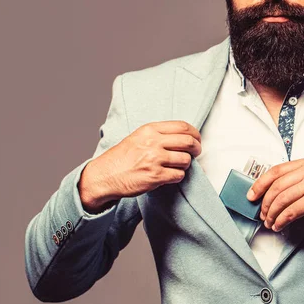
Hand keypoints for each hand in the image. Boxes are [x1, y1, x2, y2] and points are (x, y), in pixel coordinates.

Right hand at [78, 120, 201, 211]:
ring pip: (186, 160)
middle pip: (188, 142)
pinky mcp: (156, 176)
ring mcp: (155, 159)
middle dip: (196, 148)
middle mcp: (153, 142)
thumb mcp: (138, 137)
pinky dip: (178, 176)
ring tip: (178, 166)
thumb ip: (159, 134)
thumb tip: (183, 137)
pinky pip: (179, 175)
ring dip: (186, 164)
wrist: (105, 175)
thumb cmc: (122, 158)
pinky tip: (170, 175)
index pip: (183, 126)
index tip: (197, 139)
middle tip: (195, 153)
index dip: (195, 134)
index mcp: (150, 130)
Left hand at [246, 157, 303, 239]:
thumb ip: (296, 181)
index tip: (252, 195)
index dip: (260, 184)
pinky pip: (290, 212)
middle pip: (277, 186)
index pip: (277, 170)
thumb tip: (268, 192)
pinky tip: (279, 226)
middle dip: (266, 203)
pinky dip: (281, 221)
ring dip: (272, 214)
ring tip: (270, 223)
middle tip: (262, 214)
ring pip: (282, 199)